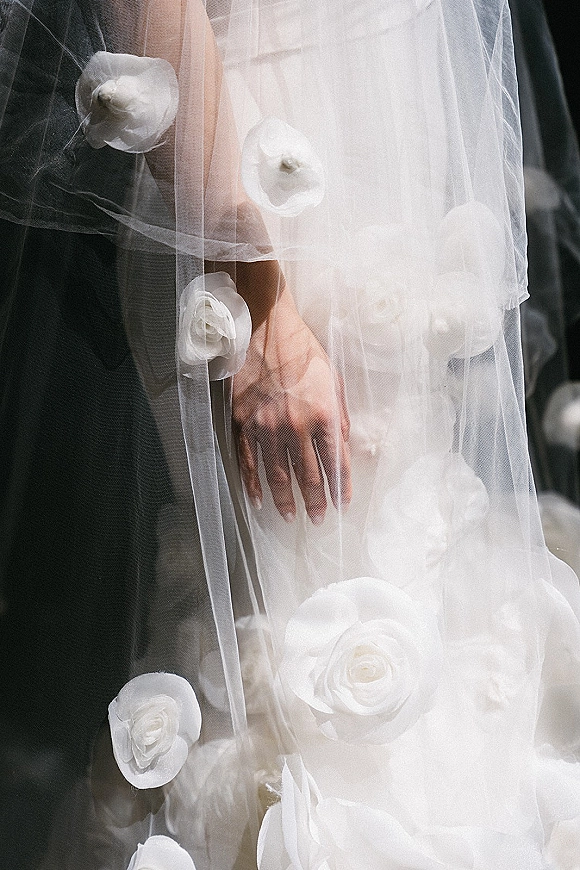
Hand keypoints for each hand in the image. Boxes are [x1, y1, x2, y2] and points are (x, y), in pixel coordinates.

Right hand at [232, 286, 350, 523]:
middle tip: (318, 520)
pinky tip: (258, 500)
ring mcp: (266, 427)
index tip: (341, 505)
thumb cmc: (303, 351)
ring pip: (277, 475)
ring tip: (290, 517)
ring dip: (285, 500)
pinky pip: (249, 462)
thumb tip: (342, 449)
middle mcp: (296, 427)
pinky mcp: (242, 423)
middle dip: (314, 502)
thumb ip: (338, 417)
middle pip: (307, 476)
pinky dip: (253, 484)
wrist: (265, 328)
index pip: (335, 464)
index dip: (339, 488)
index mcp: (323, 416)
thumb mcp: (333, 380)